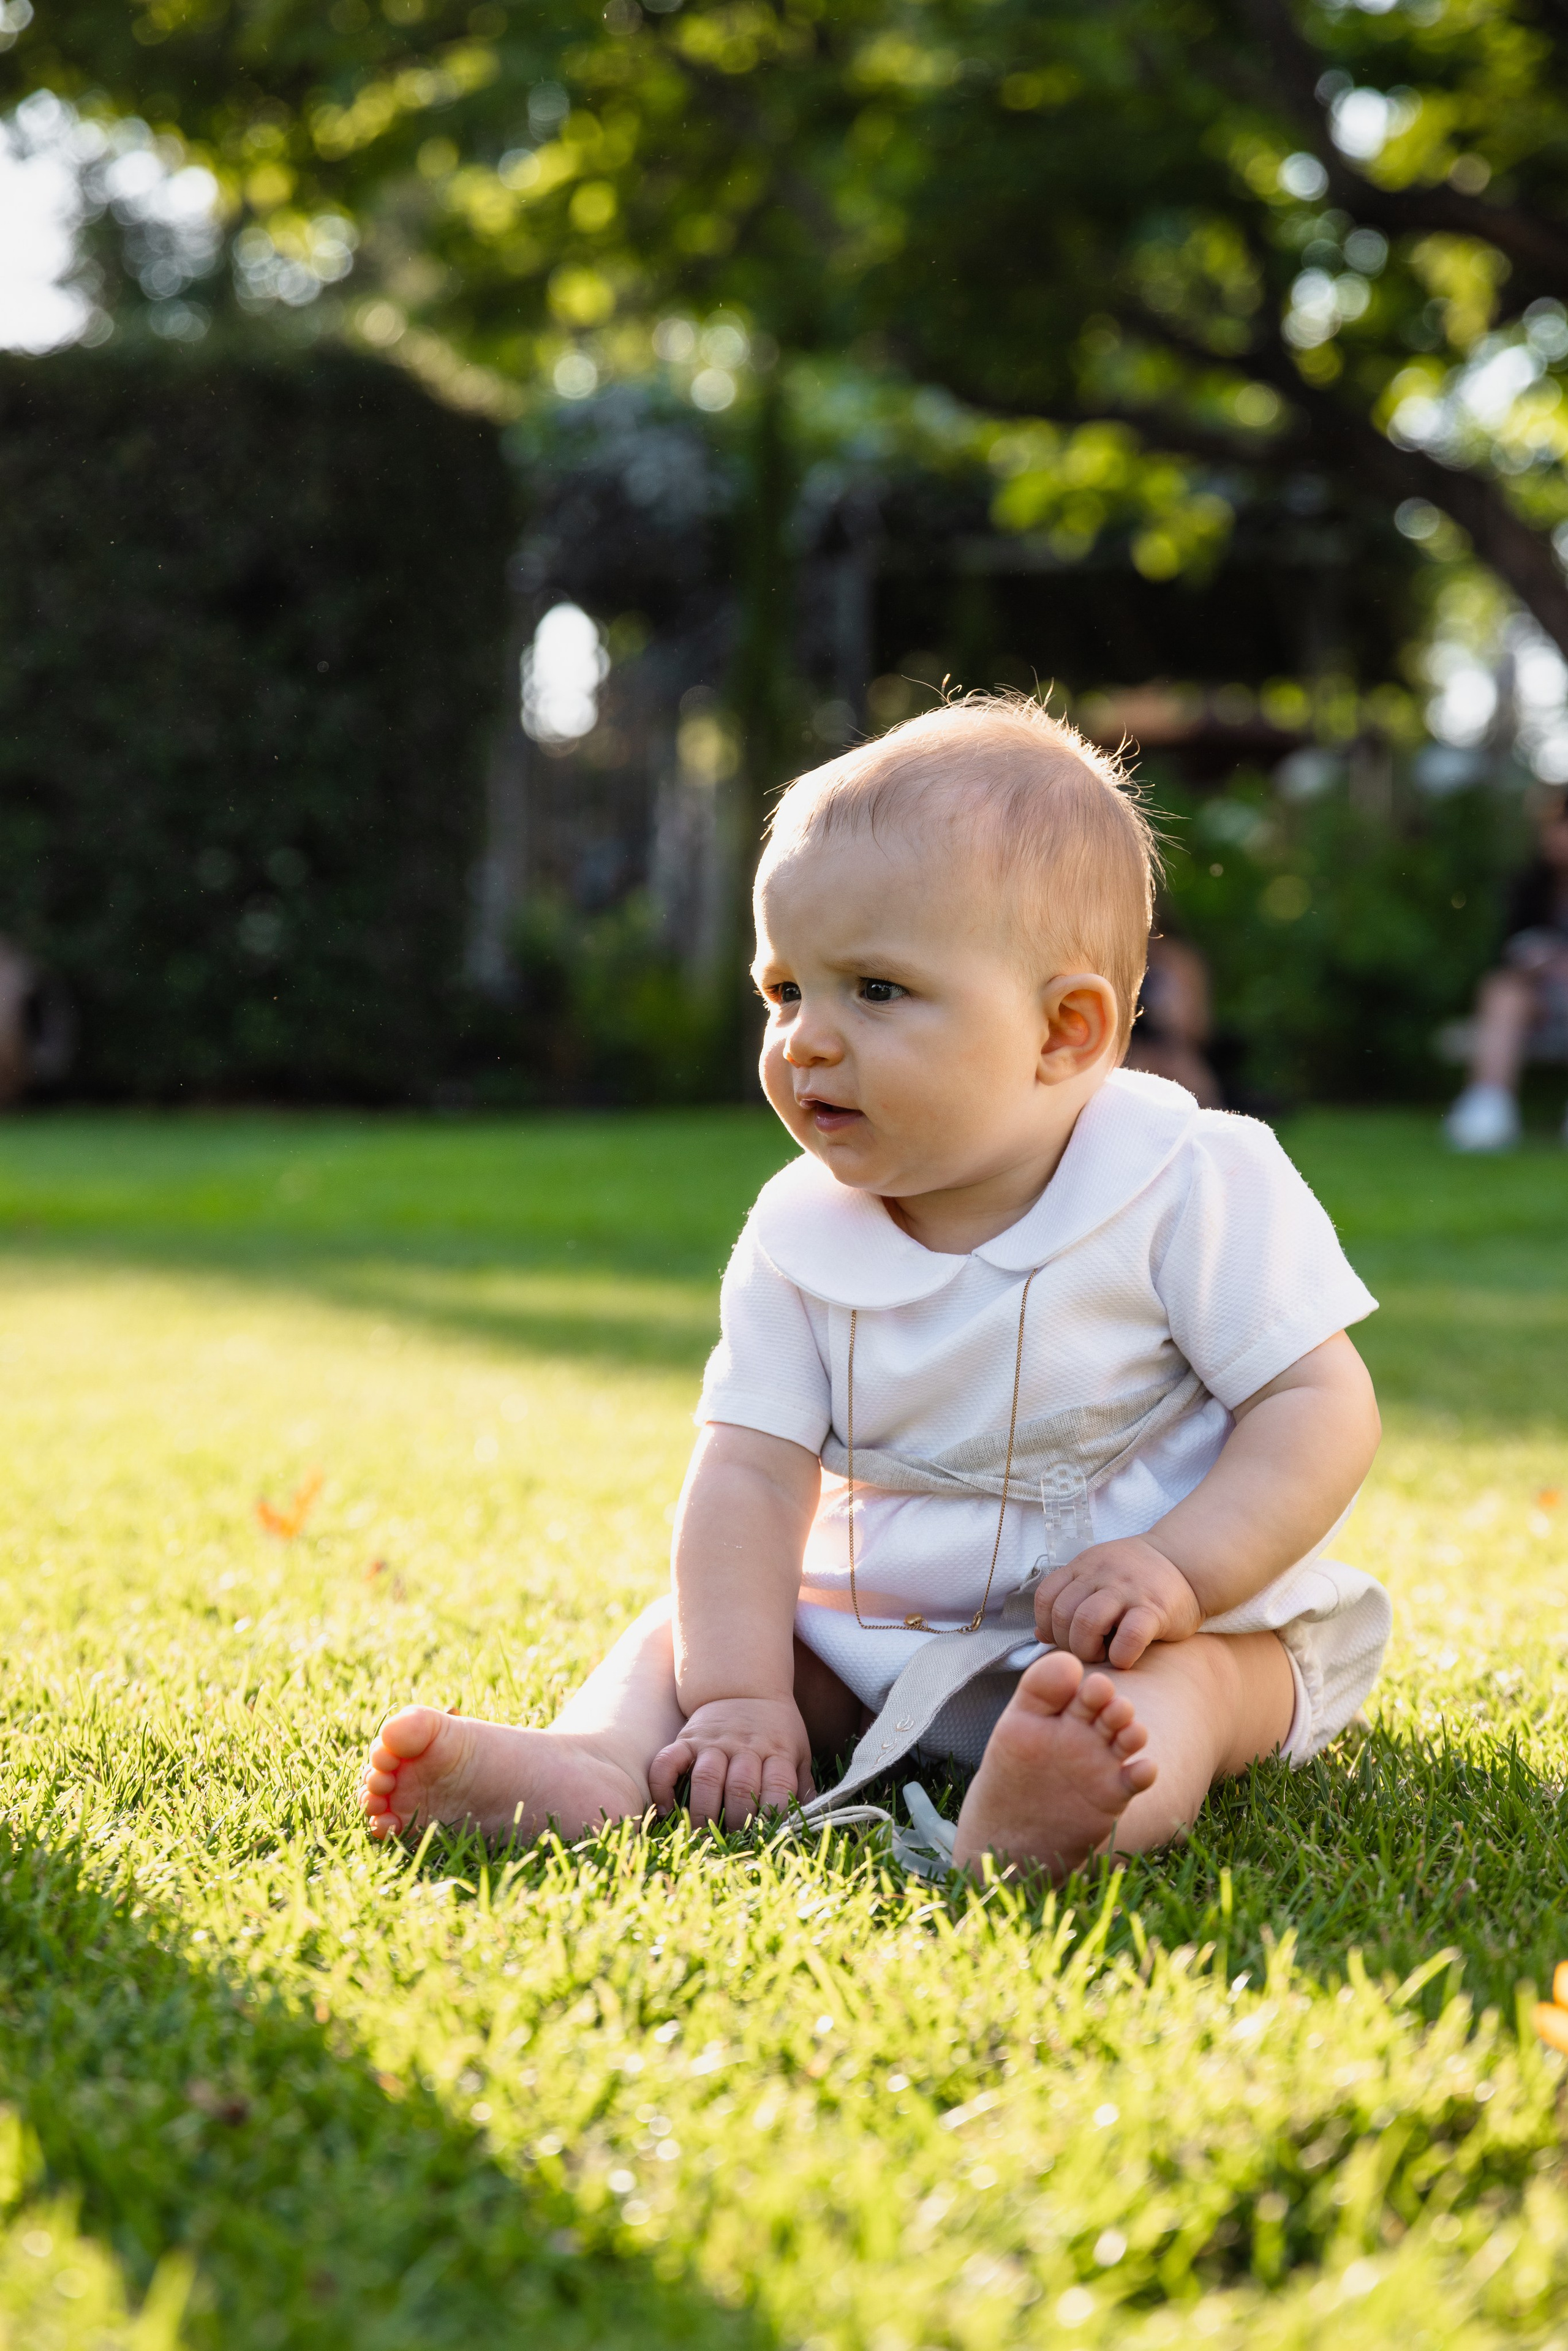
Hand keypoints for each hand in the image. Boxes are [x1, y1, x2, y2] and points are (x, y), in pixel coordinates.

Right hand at [648, 1696, 813, 1828]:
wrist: (744, 1687)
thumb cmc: (776, 1728)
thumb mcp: (799, 1751)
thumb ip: (802, 1785)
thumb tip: (804, 1822)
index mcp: (777, 1751)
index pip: (779, 1787)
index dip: (773, 1817)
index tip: (766, 1837)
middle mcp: (745, 1746)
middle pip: (740, 1787)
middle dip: (736, 1821)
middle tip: (732, 1841)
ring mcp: (713, 1742)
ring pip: (706, 1778)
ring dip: (703, 1812)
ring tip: (702, 1834)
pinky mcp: (687, 1739)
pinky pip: (667, 1762)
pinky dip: (662, 1786)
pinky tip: (666, 1809)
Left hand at [1034, 1537, 1202, 1667]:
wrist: (1186, 1562)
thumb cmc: (1138, 1579)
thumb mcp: (1098, 1577)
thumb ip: (1070, 1599)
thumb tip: (1040, 1633)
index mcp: (1084, 1566)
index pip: (1046, 1596)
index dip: (1048, 1624)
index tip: (1062, 1638)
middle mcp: (1102, 1574)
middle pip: (1063, 1613)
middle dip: (1067, 1642)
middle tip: (1084, 1651)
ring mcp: (1128, 1590)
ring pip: (1087, 1622)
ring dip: (1087, 1649)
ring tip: (1101, 1655)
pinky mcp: (1155, 1609)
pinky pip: (1129, 1636)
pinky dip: (1120, 1655)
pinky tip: (1124, 1659)